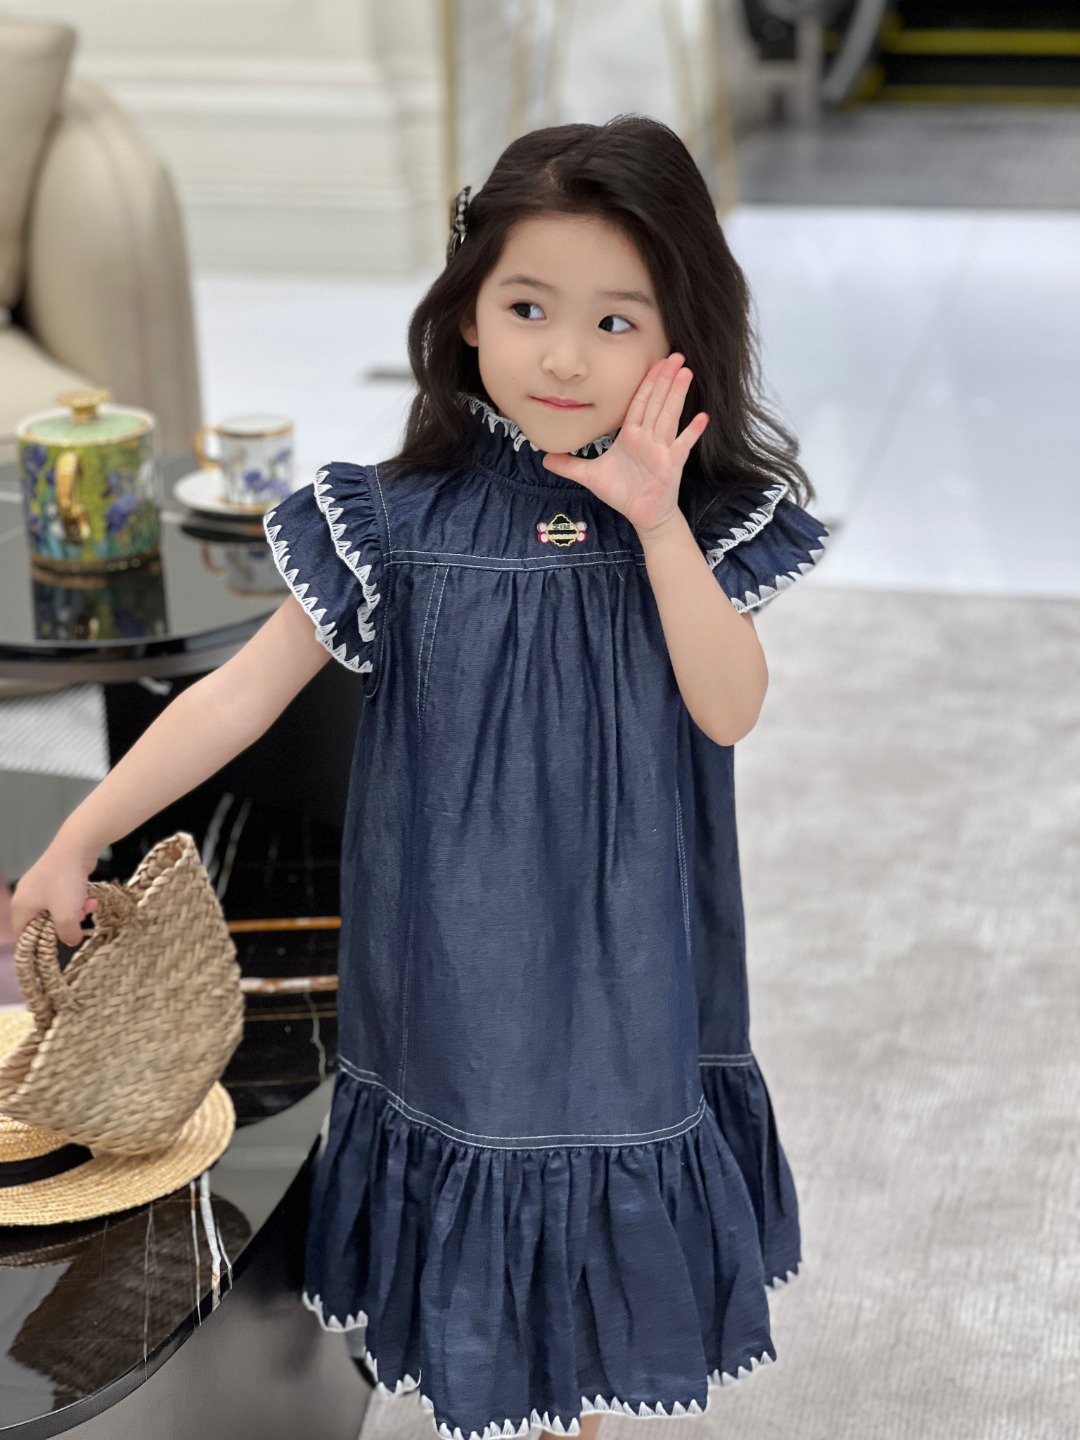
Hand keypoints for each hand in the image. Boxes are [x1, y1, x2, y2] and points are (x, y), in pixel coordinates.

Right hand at [10, 844, 99, 947]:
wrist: (76, 846)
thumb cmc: (65, 881)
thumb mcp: (67, 915)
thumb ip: (68, 934)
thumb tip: (71, 941)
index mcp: (21, 906)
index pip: (22, 934)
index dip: (38, 943)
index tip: (56, 945)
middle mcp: (26, 896)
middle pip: (43, 923)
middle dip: (64, 924)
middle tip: (78, 922)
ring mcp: (41, 885)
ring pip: (57, 910)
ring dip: (74, 912)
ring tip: (88, 907)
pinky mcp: (55, 878)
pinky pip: (65, 897)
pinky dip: (77, 900)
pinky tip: (90, 898)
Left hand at [540, 352, 708, 536]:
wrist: (642, 515)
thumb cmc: (622, 493)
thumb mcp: (590, 476)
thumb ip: (569, 465)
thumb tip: (545, 458)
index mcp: (631, 436)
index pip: (639, 403)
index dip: (646, 382)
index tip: (655, 362)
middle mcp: (648, 438)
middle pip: (657, 402)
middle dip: (665, 379)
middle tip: (675, 355)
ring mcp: (661, 450)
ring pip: (669, 416)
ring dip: (677, 395)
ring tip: (686, 373)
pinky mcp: (671, 465)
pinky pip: (682, 445)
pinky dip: (691, 432)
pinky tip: (701, 418)